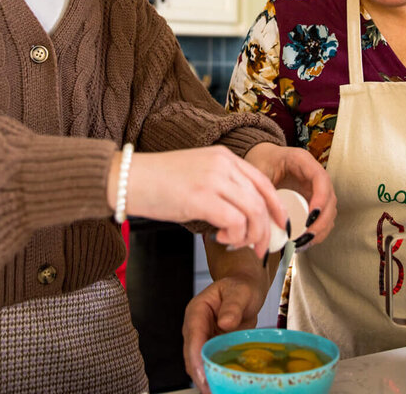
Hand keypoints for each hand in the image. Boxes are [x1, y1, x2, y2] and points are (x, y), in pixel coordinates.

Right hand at [120, 146, 286, 256]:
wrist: (126, 179)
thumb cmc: (156, 182)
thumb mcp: (197, 176)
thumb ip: (221, 189)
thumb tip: (240, 220)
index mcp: (224, 157)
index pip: (263, 182)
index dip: (276, 207)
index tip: (279, 226)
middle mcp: (223, 165)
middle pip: (261, 200)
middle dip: (266, 230)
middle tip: (260, 248)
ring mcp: (213, 179)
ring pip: (252, 212)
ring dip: (250, 236)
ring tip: (236, 245)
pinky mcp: (200, 198)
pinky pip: (234, 222)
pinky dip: (234, 236)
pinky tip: (220, 240)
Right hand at [182, 269, 267, 392]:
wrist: (245, 288)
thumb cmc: (240, 287)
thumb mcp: (240, 292)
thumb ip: (233, 306)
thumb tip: (225, 322)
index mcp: (197, 311)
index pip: (193, 336)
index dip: (196, 357)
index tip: (203, 374)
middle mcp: (196, 327)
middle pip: (192, 355)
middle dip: (200, 374)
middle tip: (211, 390)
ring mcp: (203, 339)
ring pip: (198, 363)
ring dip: (206, 378)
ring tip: (217, 391)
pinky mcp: (212, 347)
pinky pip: (210, 363)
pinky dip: (215, 374)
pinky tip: (223, 386)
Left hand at [243, 143, 336, 247]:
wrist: (262, 158)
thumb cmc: (260, 161)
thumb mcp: (258, 169)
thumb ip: (260, 187)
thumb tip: (262, 216)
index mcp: (303, 161)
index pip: (321, 179)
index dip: (320, 199)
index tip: (310, 217)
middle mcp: (314, 175)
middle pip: (329, 199)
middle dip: (321, 221)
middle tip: (306, 236)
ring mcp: (316, 188)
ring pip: (328, 211)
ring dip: (320, 230)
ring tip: (303, 243)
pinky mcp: (313, 200)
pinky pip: (321, 218)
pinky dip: (316, 232)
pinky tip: (303, 242)